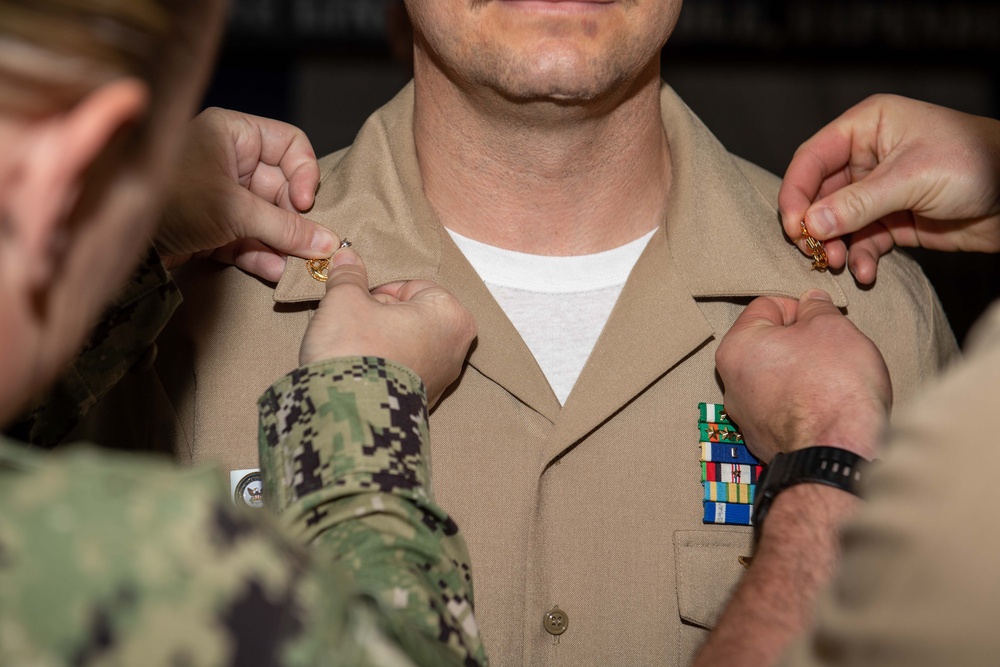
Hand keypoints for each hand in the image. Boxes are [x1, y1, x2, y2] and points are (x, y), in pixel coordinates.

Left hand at [155, 108, 337, 281]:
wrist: (119, 240)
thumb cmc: (171, 201)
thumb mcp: (235, 211)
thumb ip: (285, 227)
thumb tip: (329, 243)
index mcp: (232, 134)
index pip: (290, 144)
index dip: (305, 174)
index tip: (306, 205)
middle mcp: (228, 159)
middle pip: (282, 186)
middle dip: (296, 219)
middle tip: (310, 246)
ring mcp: (220, 194)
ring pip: (267, 216)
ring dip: (283, 242)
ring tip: (298, 266)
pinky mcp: (212, 226)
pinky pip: (249, 237)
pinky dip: (262, 254)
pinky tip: (276, 272)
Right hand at [300, 248, 476, 405]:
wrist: (348, 416)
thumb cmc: (355, 350)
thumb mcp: (345, 300)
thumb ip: (349, 276)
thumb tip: (347, 258)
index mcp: (451, 316)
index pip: (413, 286)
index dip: (380, 290)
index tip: (358, 299)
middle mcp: (456, 349)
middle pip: (413, 314)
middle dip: (382, 315)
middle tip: (353, 322)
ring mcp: (442, 380)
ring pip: (407, 343)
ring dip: (381, 340)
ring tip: (354, 348)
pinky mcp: (423, 402)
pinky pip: (402, 371)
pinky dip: (383, 367)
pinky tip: (360, 371)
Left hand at [715, 290, 890, 462]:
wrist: (838, 454)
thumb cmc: (834, 385)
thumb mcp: (832, 328)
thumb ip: (817, 309)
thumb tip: (811, 302)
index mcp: (737, 348)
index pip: (766, 306)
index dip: (800, 307)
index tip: (823, 321)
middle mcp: (731, 383)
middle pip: (769, 345)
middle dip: (801, 343)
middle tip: (832, 351)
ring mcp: (746, 417)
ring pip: (777, 379)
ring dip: (802, 375)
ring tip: (832, 383)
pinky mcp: (763, 443)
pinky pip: (783, 411)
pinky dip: (803, 406)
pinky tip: (826, 410)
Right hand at [779, 94, 999, 283]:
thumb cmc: (977, 163)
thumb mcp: (912, 179)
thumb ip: (857, 203)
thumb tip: (810, 224)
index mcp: (867, 127)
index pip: (812, 159)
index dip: (796, 192)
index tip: (792, 226)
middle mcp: (868, 156)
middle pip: (819, 194)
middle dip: (814, 226)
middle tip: (811, 252)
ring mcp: (879, 190)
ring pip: (837, 222)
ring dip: (834, 246)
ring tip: (837, 264)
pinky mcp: (893, 220)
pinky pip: (863, 240)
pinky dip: (860, 257)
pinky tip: (865, 272)